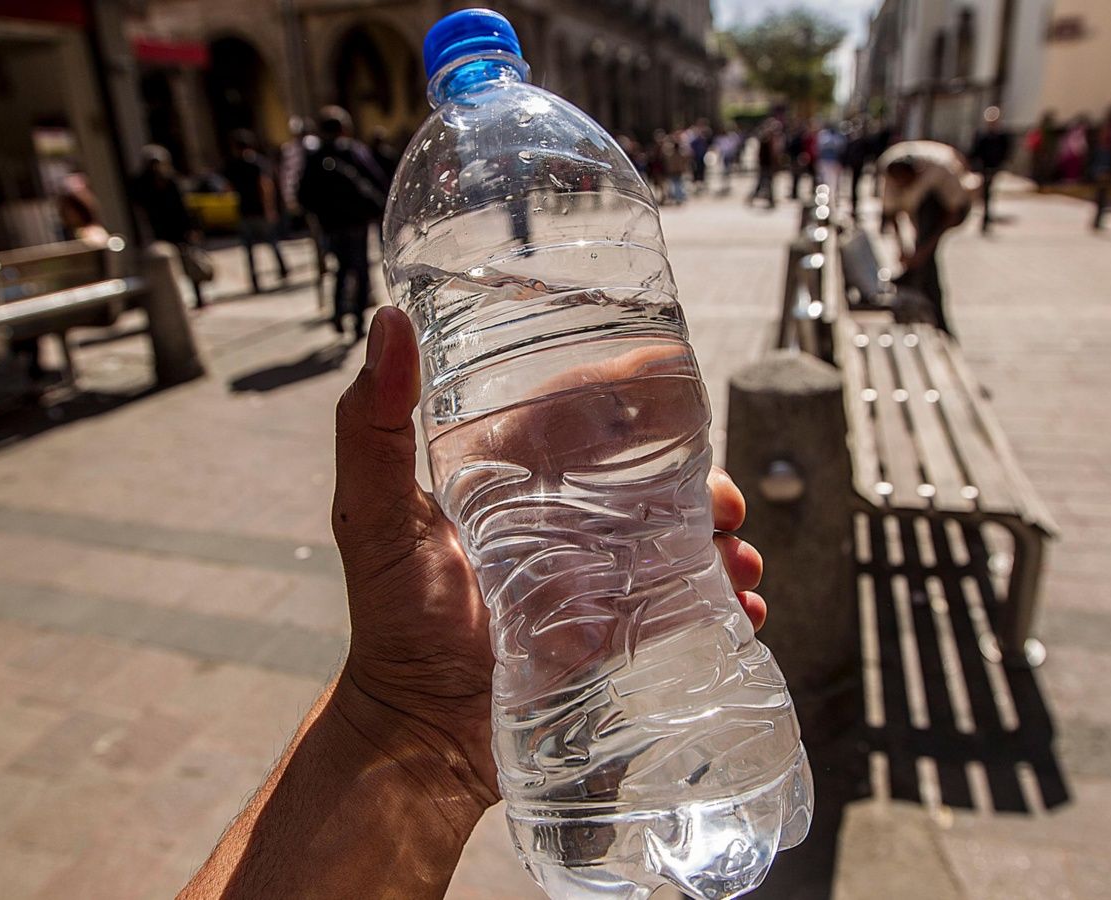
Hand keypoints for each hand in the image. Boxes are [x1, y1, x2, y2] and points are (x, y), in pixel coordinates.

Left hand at [330, 307, 766, 806]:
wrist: (423, 729)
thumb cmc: (393, 618)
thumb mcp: (375, 515)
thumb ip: (370, 427)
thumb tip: (388, 321)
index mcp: (511, 472)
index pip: (582, 413)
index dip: (634, 394)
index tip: (680, 384)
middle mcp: (556, 512)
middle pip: (646, 472)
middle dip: (700, 478)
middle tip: (727, 503)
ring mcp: (591, 569)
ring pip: (674, 532)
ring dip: (720, 538)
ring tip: (740, 561)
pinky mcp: (612, 622)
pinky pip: (677, 597)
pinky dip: (718, 598)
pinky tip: (741, 607)